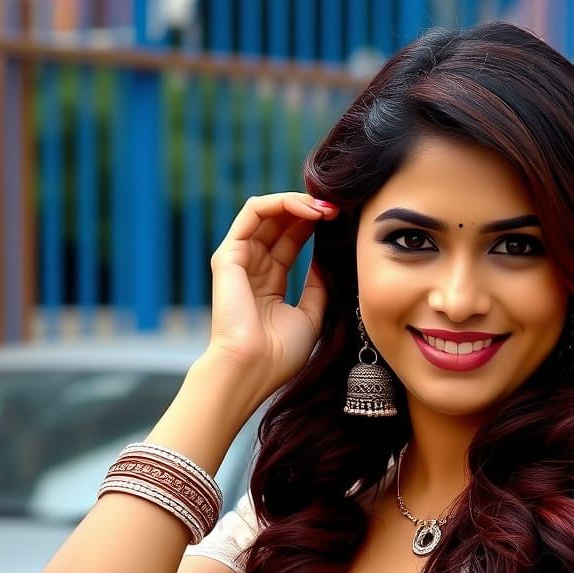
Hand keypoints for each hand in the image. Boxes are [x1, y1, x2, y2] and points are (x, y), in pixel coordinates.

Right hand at [204, 192, 338, 399]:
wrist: (254, 369)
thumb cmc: (280, 354)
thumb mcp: (311, 315)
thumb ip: (318, 286)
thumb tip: (327, 260)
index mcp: (269, 282)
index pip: (292, 240)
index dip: (317, 226)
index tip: (343, 222)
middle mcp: (252, 266)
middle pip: (281, 222)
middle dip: (311, 210)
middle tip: (338, 209)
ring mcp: (239, 259)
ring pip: (267, 211)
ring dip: (299, 202)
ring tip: (325, 208)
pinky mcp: (230, 254)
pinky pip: (253, 212)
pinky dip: (281, 203)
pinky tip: (308, 211)